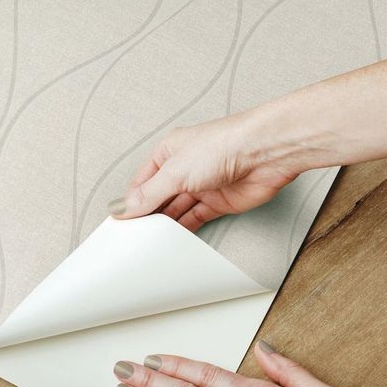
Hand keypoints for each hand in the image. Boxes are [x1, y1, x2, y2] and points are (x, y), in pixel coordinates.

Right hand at [108, 114, 299, 231]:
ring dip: (165, 224)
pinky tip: (174, 239)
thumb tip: (124, 207)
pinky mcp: (218, 202)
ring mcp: (201, 186)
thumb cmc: (223, 145)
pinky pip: (196, 219)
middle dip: (148, 215)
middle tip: (134, 236)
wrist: (265, 153)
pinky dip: (185, 229)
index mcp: (168, 152)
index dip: (131, 202)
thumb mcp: (174, 171)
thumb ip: (148, 194)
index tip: (121, 222)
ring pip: (176, 210)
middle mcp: (184, 168)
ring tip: (151, 241)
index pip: (141, 182)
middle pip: (158, 198)